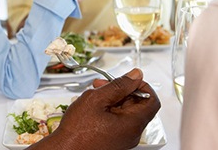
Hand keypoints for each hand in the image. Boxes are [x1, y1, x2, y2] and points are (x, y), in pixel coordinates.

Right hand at [32, 68, 159, 149]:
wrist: (65, 149)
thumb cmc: (78, 130)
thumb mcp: (97, 99)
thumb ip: (119, 85)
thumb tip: (136, 75)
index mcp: (132, 123)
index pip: (152, 100)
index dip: (142, 86)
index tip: (128, 79)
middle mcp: (132, 133)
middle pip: (138, 105)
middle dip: (122, 90)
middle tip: (104, 84)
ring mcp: (124, 138)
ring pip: (126, 111)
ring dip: (113, 99)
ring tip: (95, 94)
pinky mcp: (115, 140)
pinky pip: (119, 120)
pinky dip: (109, 109)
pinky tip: (94, 106)